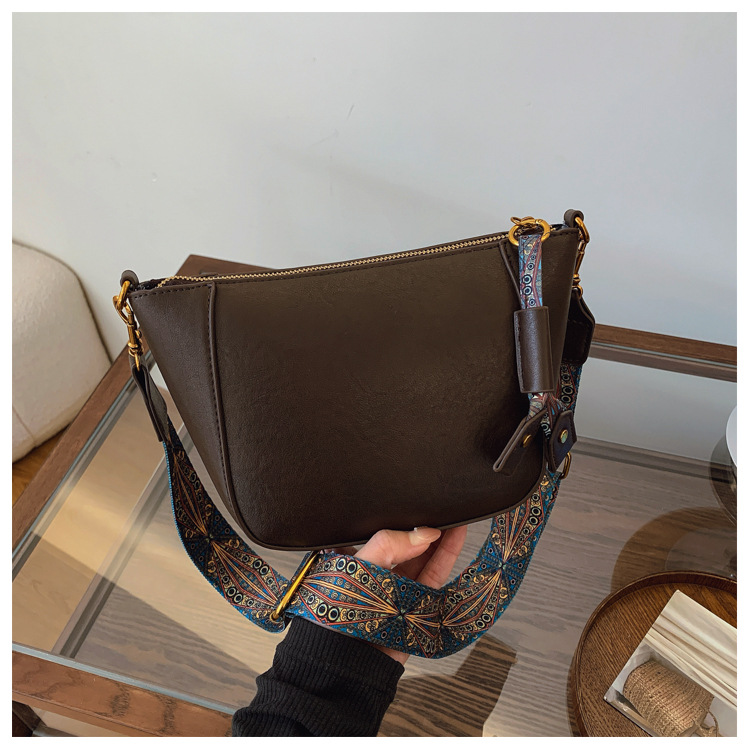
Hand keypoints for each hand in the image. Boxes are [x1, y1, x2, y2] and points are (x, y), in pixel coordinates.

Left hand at [331, 525, 467, 664]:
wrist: (347, 662)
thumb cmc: (337, 616)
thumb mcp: (358, 567)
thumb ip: (387, 545)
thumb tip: (422, 532)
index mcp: (359, 563)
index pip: (385, 536)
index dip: (405, 523)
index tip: (421, 510)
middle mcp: (380, 576)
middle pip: (410, 547)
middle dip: (427, 530)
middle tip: (445, 513)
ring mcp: (399, 591)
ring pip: (426, 560)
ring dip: (442, 541)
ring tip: (457, 522)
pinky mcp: (416, 605)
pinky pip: (436, 578)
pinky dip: (447, 559)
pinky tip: (456, 543)